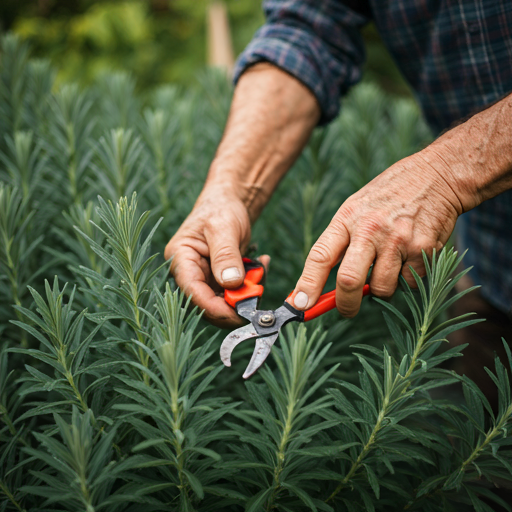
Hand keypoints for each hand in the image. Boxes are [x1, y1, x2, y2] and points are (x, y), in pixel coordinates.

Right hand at [165, 187, 268, 327]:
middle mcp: (189, 273)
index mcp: (180, 259)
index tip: (239, 312)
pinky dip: (252, 285)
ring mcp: (204, 278)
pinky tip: (262, 265)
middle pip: (207, 303)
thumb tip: (231, 284)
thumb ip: (225, 255)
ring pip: (224, 302)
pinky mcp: (219, 280)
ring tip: (261, 270)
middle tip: (258, 294)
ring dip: (246, 294)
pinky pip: (235, 293)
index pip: (192, 292)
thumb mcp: (223, 227)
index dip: (214, 307)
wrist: (229, 202)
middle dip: (234, 304)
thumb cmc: (220, 208)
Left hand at [288, 150, 463, 316]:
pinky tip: (410, 256)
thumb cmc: (388, 197)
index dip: (307, 284)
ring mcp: (398, 239)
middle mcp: (370, 229)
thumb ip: (341, 243)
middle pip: (348, 281)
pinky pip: (408, 283)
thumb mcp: (356, 208)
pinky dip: (406, 279)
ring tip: (388, 264)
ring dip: (381, 288)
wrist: (436, 175)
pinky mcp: (423, 249)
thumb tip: (322, 284)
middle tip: (346, 310)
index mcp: (347, 218)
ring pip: (381, 288)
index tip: (299, 304)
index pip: (320, 256)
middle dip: (344, 304)